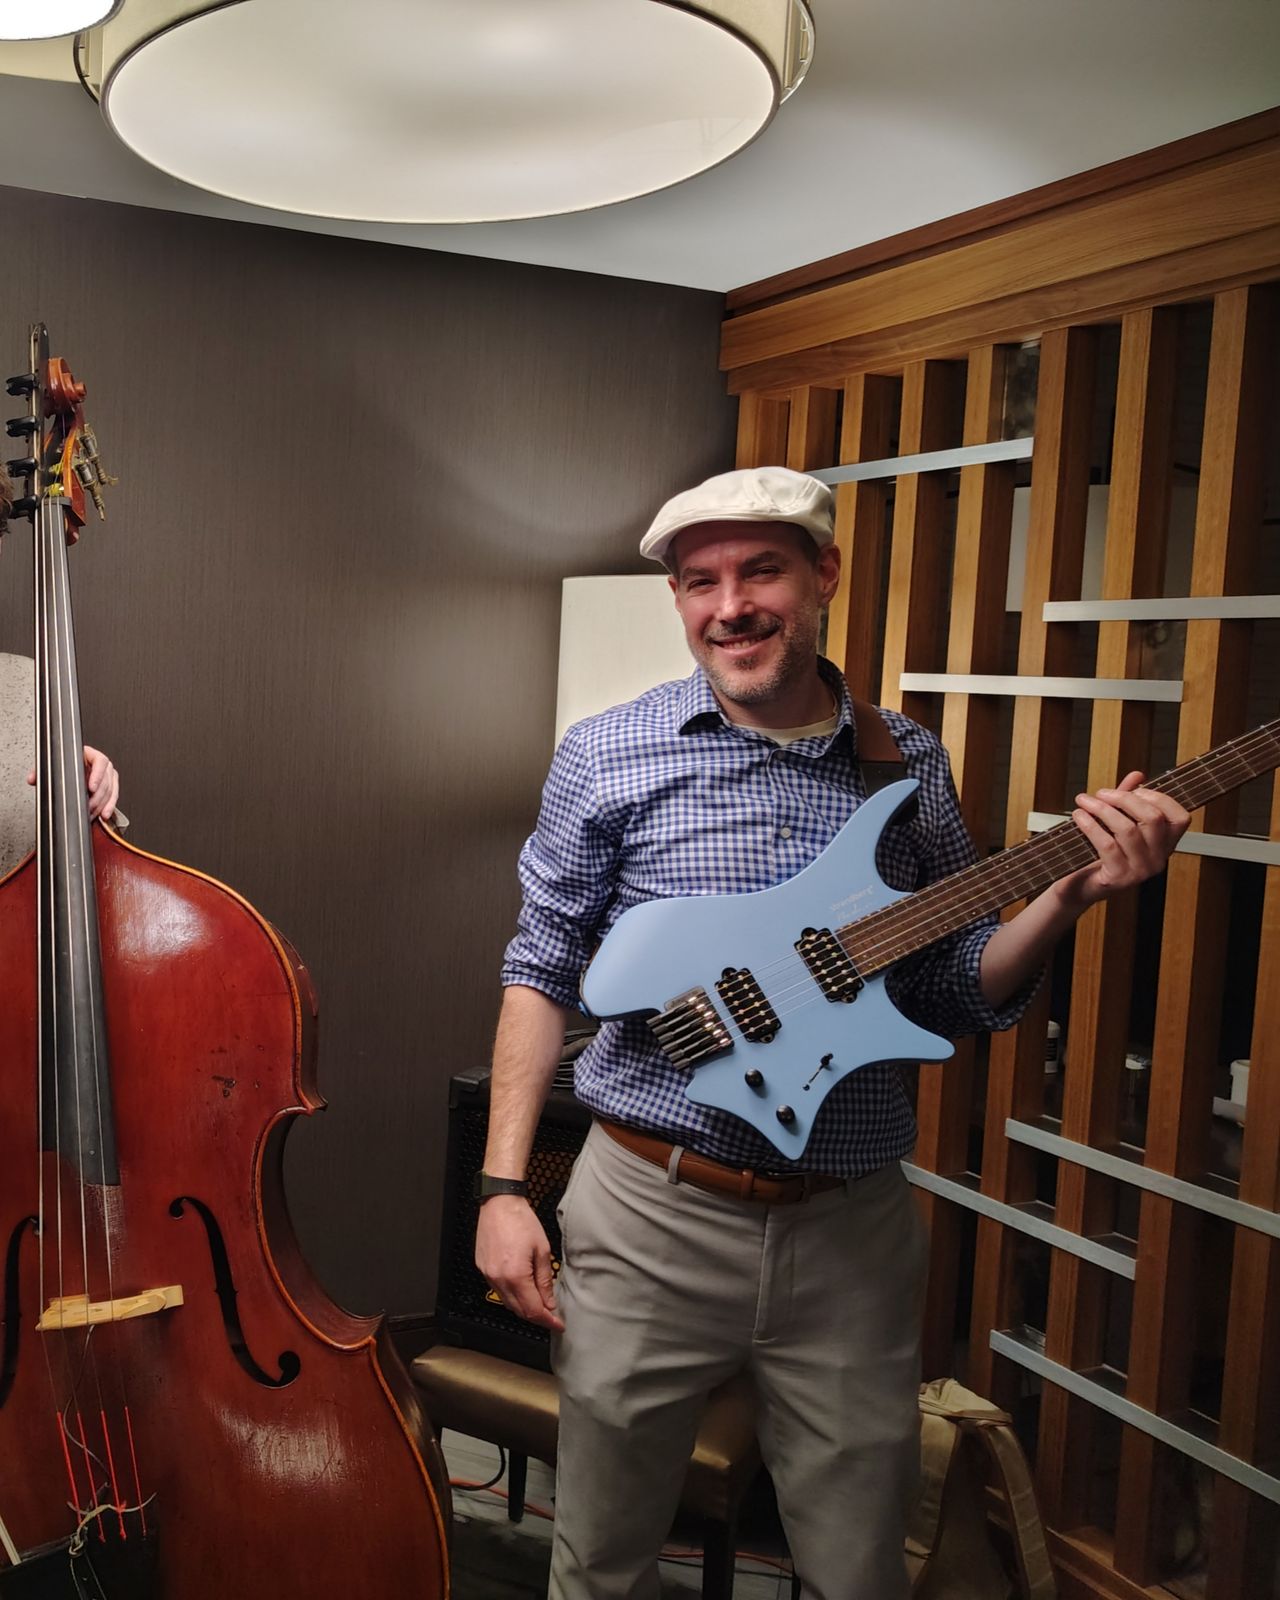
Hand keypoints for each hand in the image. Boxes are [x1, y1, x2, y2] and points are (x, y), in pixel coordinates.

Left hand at [26, 746, 118, 819]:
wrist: (73, 768)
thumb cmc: (66, 765)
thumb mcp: (53, 767)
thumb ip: (41, 772)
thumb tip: (33, 778)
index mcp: (89, 755)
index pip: (100, 761)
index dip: (98, 775)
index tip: (91, 787)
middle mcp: (100, 764)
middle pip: (106, 779)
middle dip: (97, 796)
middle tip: (88, 805)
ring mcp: (107, 775)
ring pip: (110, 789)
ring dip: (102, 803)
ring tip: (93, 812)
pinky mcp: (111, 785)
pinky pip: (114, 796)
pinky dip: (110, 806)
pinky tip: (104, 813)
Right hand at [475, 1196, 563, 1332]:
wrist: (499, 1203)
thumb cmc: (521, 1220)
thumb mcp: (542, 1250)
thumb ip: (545, 1280)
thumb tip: (549, 1302)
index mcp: (515, 1276)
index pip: (532, 1309)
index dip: (547, 1320)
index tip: (558, 1325)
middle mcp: (498, 1279)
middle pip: (519, 1310)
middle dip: (536, 1317)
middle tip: (552, 1317)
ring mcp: (487, 1275)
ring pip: (507, 1303)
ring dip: (523, 1307)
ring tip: (540, 1305)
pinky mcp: (482, 1269)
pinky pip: (498, 1290)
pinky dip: (511, 1295)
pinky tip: (522, 1291)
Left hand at [1065, 771, 1188, 906]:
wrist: (1081, 886)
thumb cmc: (1102, 853)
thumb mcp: (1117, 823)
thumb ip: (1129, 800)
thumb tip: (1138, 774)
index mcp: (1165, 844)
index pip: (1180, 818)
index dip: (1159, 798)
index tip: (1135, 790)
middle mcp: (1158, 859)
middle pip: (1153, 818)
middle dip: (1124, 799)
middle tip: (1101, 793)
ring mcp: (1140, 871)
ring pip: (1128, 829)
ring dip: (1102, 809)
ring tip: (1084, 801)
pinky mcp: (1119, 878)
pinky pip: (1107, 844)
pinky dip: (1090, 825)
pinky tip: (1079, 816)